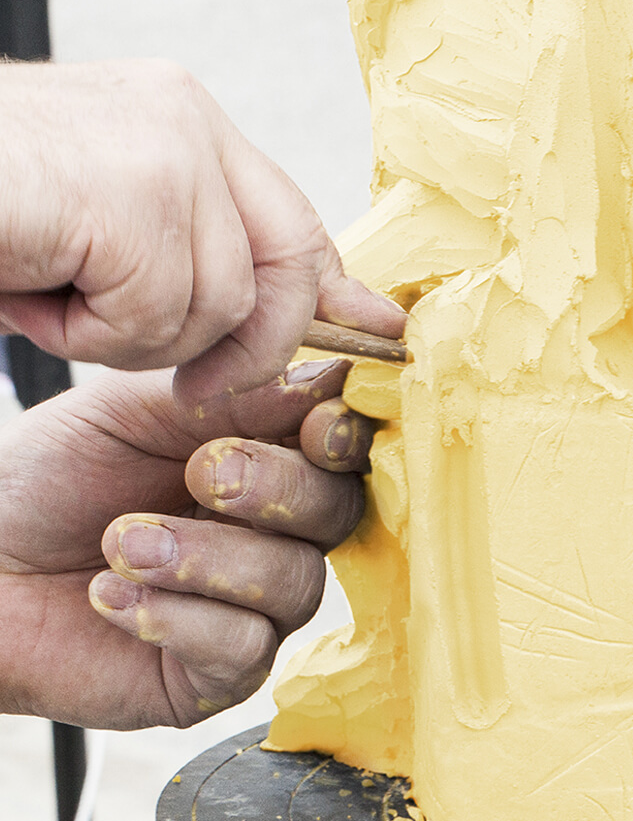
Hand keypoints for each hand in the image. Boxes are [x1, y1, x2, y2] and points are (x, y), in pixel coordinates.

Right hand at [0, 59, 404, 406]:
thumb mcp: (104, 238)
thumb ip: (191, 259)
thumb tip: (279, 313)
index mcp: (184, 128)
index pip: (294, 219)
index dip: (335, 288)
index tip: (378, 331)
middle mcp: (187, 124)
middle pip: (289, 264)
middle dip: (252, 345)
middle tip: (193, 384)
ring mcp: (165, 152)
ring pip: (217, 305)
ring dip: (133, 334)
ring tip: (62, 293)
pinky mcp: (135, 194)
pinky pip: (157, 312)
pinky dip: (93, 332)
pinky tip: (41, 289)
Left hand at [0, 358, 373, 728]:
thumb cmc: (54, 476)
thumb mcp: (131, 409)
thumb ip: (227, 395)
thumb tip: (328, 379)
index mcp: (262, 457)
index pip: (339, 449)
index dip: (342, 436)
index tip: (313, 426)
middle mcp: (271, 533)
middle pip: (337, 513)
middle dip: (278, 487)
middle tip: (205, 473)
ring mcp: (250, 605)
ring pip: (296, 584)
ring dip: (211, 557)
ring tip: (123, 541)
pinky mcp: (216, 673)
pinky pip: (244, 651)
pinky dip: (179, 618)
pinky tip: (112, 596)